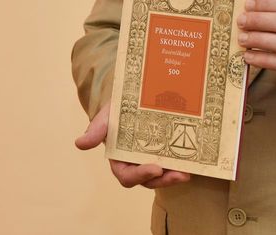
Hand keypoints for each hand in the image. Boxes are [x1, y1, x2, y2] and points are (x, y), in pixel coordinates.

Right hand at [75, 102, 190, 188]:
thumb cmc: (117, 108)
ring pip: (165, 175)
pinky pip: (176, 163)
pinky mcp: (168, 152)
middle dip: (164, 180)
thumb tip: (80, 143)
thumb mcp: (107, 115)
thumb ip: (96, 129)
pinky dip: (185, 164)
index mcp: (120, 159)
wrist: (135, 96)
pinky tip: (195, 160)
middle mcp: (137, 163)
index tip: (155, 168)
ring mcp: (154, 158)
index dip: (140, 175)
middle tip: (179, 174)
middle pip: (150, 180)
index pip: (127, 176)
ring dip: (176, 176)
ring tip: (188, 172)